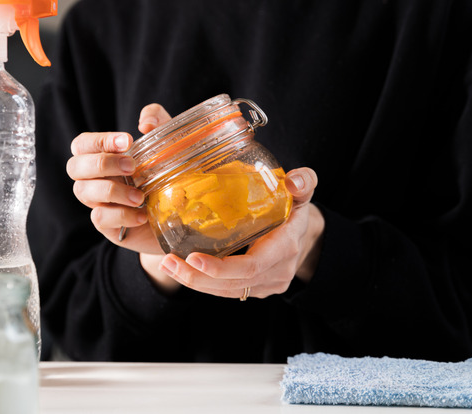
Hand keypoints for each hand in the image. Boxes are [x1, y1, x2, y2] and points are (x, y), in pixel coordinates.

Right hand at [67, 129, 162, 254]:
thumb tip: (145, 123)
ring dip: (112, 191)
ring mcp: (98, 203)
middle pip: (74, 167)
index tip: (127, 141)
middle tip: (132, 166)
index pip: (82, 144)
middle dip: (102, 164)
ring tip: (140, 196)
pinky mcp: (107, 226)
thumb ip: (159, 121)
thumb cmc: (170, 174)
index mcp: (101, 157)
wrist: (181, 216)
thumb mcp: (170, 144)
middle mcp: (93, 179)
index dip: (99, 141)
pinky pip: (99, 218)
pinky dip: (122, 215)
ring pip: (83, 191)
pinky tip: (142, 215)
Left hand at [155, 167, 324, 298]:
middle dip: (197, 277)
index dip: (221, 267)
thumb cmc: (295, 210)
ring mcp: (267, 285)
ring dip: (194, 282)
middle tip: (168, 261)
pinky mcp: (256, 290)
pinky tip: (179, 271)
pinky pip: (226, 291)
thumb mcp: (302, 193)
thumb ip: (303, 182)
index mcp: (285, 248)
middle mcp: (277, 273)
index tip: (192, 257)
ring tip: (167, 265)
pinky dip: (202, 283)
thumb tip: (293, 180)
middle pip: (233, 283)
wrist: (305, 238)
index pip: (252, 266)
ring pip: (226, 291)